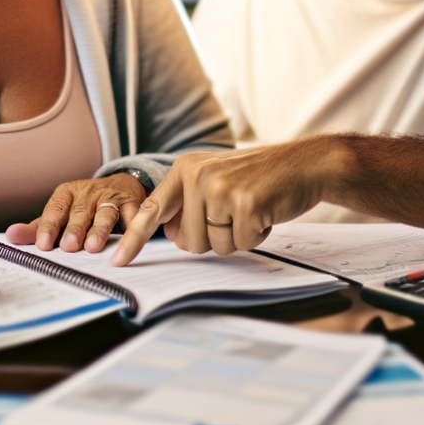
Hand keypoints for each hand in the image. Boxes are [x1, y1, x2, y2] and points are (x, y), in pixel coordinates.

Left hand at [8, 174, 148, 252]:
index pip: (55, 208)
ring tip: (93, 247)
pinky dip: (131, 229)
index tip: (43, 245)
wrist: (120, 186)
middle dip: (74, 229)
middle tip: (68, 246)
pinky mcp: (133, 204)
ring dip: (99, 229)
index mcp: (67, 193)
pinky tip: (127, 242)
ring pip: (106, 212)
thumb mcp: (60, 213)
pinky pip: (133, 216)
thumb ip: (38, 228)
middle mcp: (89, 193)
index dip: (49, 226)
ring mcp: (112, 197)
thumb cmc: (84, 206)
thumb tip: (10, 236)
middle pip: (80, 211)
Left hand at [111, 142, 339, 264]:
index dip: (133, 239)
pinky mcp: (246, 205)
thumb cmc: (262, 177)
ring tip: (252, 210)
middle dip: (214, 237)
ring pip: (215, 246)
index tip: (117, 261)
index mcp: (186, 169)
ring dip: (237, 237)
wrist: (306, 164)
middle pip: (189, 241)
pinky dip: (257, 235)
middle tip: (235, 214)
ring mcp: (221, 189)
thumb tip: (172, 236)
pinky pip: (242, 243)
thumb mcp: (217, 178)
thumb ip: (190, 203)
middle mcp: (198, 176)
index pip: (152, 210)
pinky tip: (266, 212)